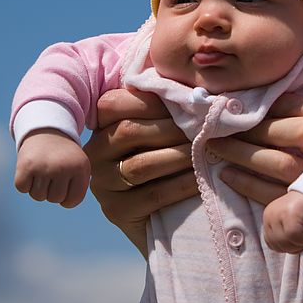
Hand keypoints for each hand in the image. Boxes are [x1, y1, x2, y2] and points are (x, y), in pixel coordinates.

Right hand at [15, 129, 89, 207]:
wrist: (48, 132)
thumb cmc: (66, 156)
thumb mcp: (80, 167)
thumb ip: (80, 187)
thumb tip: (69, 203)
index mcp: (80, 168)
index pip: (73, 201)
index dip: (67, 198)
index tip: (66, 185)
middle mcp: (63, 167)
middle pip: (55, 199)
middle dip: (53, 191)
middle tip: (53, 174)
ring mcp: (44, 166)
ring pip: (38, 196)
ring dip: (39, 188)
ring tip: (44, 170)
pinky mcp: (26, 165)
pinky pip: (22, 188)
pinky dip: (25, 182)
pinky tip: (32, 169)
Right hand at [84, 89, 195, 255]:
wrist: (170, 214)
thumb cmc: (170, 157)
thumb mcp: (162, 128)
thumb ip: (165, 106)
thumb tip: (192, 88)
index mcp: (102, 125)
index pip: (115, 104)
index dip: (152, 100)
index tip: (188, 102)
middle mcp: (95, 152)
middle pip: (130, 132)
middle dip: (173, 128)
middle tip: (207, 127)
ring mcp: (102, 184)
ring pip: (141, 164)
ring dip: (179, 156)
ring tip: (207, 152)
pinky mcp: (116, 211)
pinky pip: (153, 194)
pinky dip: (181, 184)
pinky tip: (202, 178)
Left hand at [263, 191, 302, 253]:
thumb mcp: (288, 224)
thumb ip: (283, 236)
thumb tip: (287, 250)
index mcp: (268, 218)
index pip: (271, 244)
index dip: (287, 246)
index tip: (298, 238)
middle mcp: (270, 215)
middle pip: (279, 246)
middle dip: (295, 245)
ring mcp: (279, 214)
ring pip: (288, 243)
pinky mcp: (290, 215)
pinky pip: (298, 238)